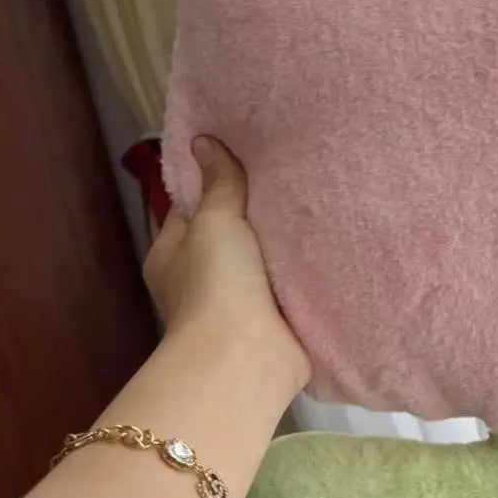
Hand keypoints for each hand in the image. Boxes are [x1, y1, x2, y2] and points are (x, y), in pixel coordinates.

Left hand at [143, 136, 310, 393]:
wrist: (247, 356)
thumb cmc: (217, 282)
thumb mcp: (214, 221)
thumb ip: (218, 184)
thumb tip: (202, 141)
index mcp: (170, 256)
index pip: (189, 209)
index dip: (212, 183)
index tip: (244, 158)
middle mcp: (199, 281)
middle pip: (229, 235)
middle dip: (254, 214)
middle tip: (289, 176)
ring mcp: (237, 305)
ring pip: (261, 262)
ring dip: (281, 246)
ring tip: (314, 205)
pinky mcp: (272, 323)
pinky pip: (288, 286)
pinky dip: (302, 272)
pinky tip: (326, 246)